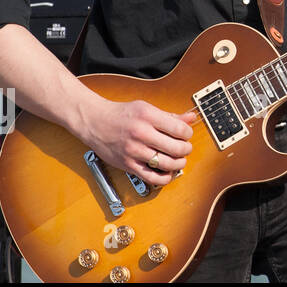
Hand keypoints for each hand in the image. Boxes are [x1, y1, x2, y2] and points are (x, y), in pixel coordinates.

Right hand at [76, 97, 195, 187]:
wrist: (94, 122)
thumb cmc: (121, 114)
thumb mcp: (146, 108)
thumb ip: (170, 115)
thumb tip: (191, 118)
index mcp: (148, 117)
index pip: (180, 130)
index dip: (188, 134)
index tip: (186, 135)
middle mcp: (141, 134)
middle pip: (176, 148)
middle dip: (186, 149)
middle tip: (185, 148)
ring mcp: (134, 151)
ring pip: (167, 164)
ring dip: (179, 164)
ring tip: (179, 159)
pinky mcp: (128, 164)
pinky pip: (151, 177)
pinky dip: (164, 178)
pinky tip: (167, 172)